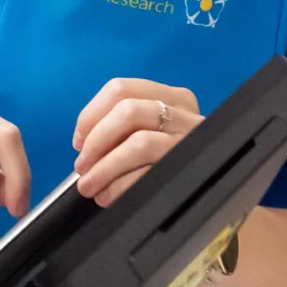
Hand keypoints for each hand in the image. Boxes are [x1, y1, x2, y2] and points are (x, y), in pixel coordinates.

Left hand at [71, 78, 199, 205]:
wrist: (208, 195)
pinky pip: (147, 175)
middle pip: (128, 111)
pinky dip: (119, 188)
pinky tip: (109, 197)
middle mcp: (186, 115)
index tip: (79, 141)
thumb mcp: (154, 133)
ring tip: (89, 186)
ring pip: (139, 143)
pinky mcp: (191, 171)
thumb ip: (125, 127)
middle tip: (82, 165)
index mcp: (173, 97)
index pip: (120, 89)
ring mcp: (191, 142)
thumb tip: (83, 142)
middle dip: (96, 141)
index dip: (90, 115)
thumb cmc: (168, 162)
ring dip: (104, 168)